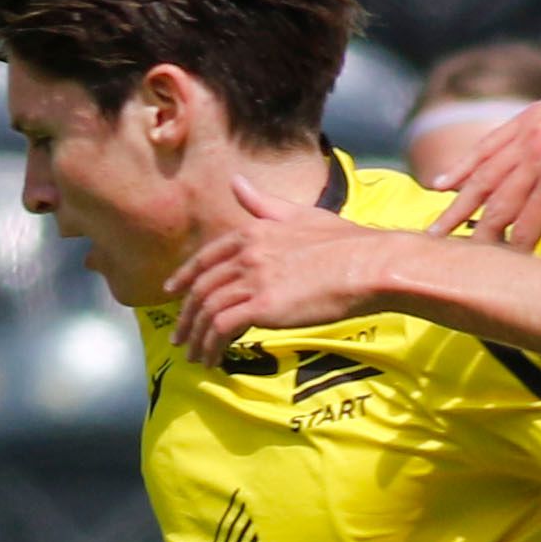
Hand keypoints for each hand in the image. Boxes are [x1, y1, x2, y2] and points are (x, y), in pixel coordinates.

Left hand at [168, 179, 410, 361]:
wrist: (366, 265)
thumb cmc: (345, 242)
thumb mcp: (300, 215)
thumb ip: (264, 203)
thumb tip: (236, 181)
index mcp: (252, 231)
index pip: (206, 257)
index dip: (185, 276)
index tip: (173, 293)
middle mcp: (246, 254)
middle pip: (201, 288)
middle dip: (186, 316)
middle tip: (179, 337)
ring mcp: (253, 280)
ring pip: (207, 311)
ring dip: (196, 337)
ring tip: (194, 356)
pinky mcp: (262, 306)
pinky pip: (222, 328)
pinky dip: (212, 345)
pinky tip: (214, 360)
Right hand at [434, 68, 540, 253]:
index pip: (526, 224)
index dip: (511, 252)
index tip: (492, 276)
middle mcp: (537, 151)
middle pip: (495, 201)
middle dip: (470, 232)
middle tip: (443, 258)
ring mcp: (530, 131)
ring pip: (484, 172)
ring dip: (457, 202)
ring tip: (433, 227)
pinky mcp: (530, 117)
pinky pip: (490, 144)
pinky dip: (466, 164)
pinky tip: (444, 182)